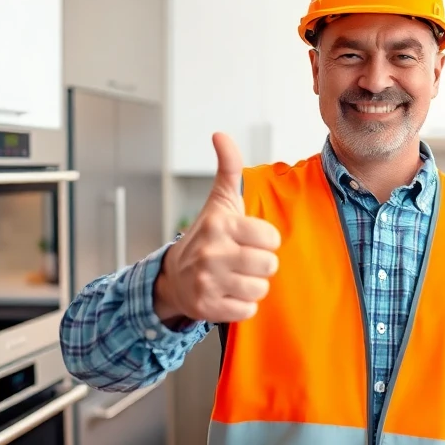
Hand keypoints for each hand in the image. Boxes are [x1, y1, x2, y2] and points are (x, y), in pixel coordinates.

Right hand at [154, 132, 280, 324]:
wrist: (173, 278)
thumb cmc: (207, 236)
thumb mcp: (219, 201)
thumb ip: (228, 167)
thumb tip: (220, 134)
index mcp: (220, 225)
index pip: (270, 238)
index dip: (265, 240)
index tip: (250, 239)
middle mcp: (211, 253)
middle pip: (269, 265)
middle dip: (261, 265)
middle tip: (244, 261)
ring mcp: (207, 281)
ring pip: (260, 289)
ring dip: (252, 285)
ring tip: (235, 277)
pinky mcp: (207, 307)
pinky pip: (247, 310)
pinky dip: (242, 305)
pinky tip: (228, 293)